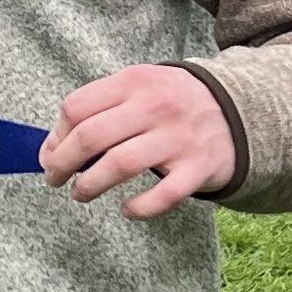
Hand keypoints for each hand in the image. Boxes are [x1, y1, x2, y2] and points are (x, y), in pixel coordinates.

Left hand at [40, 64, 235, 218]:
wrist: (241, 109)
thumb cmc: (173, 103)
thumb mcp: (140, 88)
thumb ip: (99, 108)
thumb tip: (51, 148)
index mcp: (135, 81)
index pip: (77, 108)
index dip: (55, 136)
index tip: (50, 155)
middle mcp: (155, 106)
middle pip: (90, 137)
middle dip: (62, 164)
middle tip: (55, 179)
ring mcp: (178, 137)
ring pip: (119, 165)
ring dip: (89, 186)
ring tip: (81, 194)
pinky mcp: (198, 168)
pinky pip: (162, 195)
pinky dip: (139, 208)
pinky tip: (127, 210)